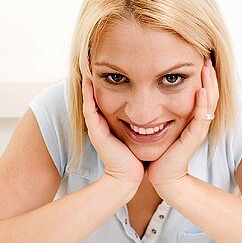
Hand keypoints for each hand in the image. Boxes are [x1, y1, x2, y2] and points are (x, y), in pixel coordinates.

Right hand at [82, 73, 144, 193]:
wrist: (127, 178)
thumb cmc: (135, 160)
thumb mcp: (137, 138)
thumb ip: (140, 126)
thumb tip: (153, 116)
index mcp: (109, 126)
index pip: (105, 101)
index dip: (105, 86)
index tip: (108, 71)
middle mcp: (100, 126)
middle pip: (94, 99)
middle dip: (94, 83)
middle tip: (93, 64)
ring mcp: (96, 129)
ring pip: (90, 102)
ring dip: (88, 86)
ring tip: (88, 68)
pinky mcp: (96, 133)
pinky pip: (90, 110)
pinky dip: (88, 97)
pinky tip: (88, 83)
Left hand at [146, 57, 218, 191]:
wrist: (161, 176)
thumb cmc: (159, 152)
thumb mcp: (160, 125)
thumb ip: (160, 110)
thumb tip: (149, 92)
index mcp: (192, 118)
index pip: (202, 92)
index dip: (202, 76)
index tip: (198, 57)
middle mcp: (198, 122)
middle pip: (210, 93)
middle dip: (209, 74)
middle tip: (207, 56)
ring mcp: (198, 130)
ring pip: (209, 102)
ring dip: (209, 84)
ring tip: (207, 67)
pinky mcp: (193, 138)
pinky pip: (201, 117)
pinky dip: (202, 102)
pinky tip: (202, 89)